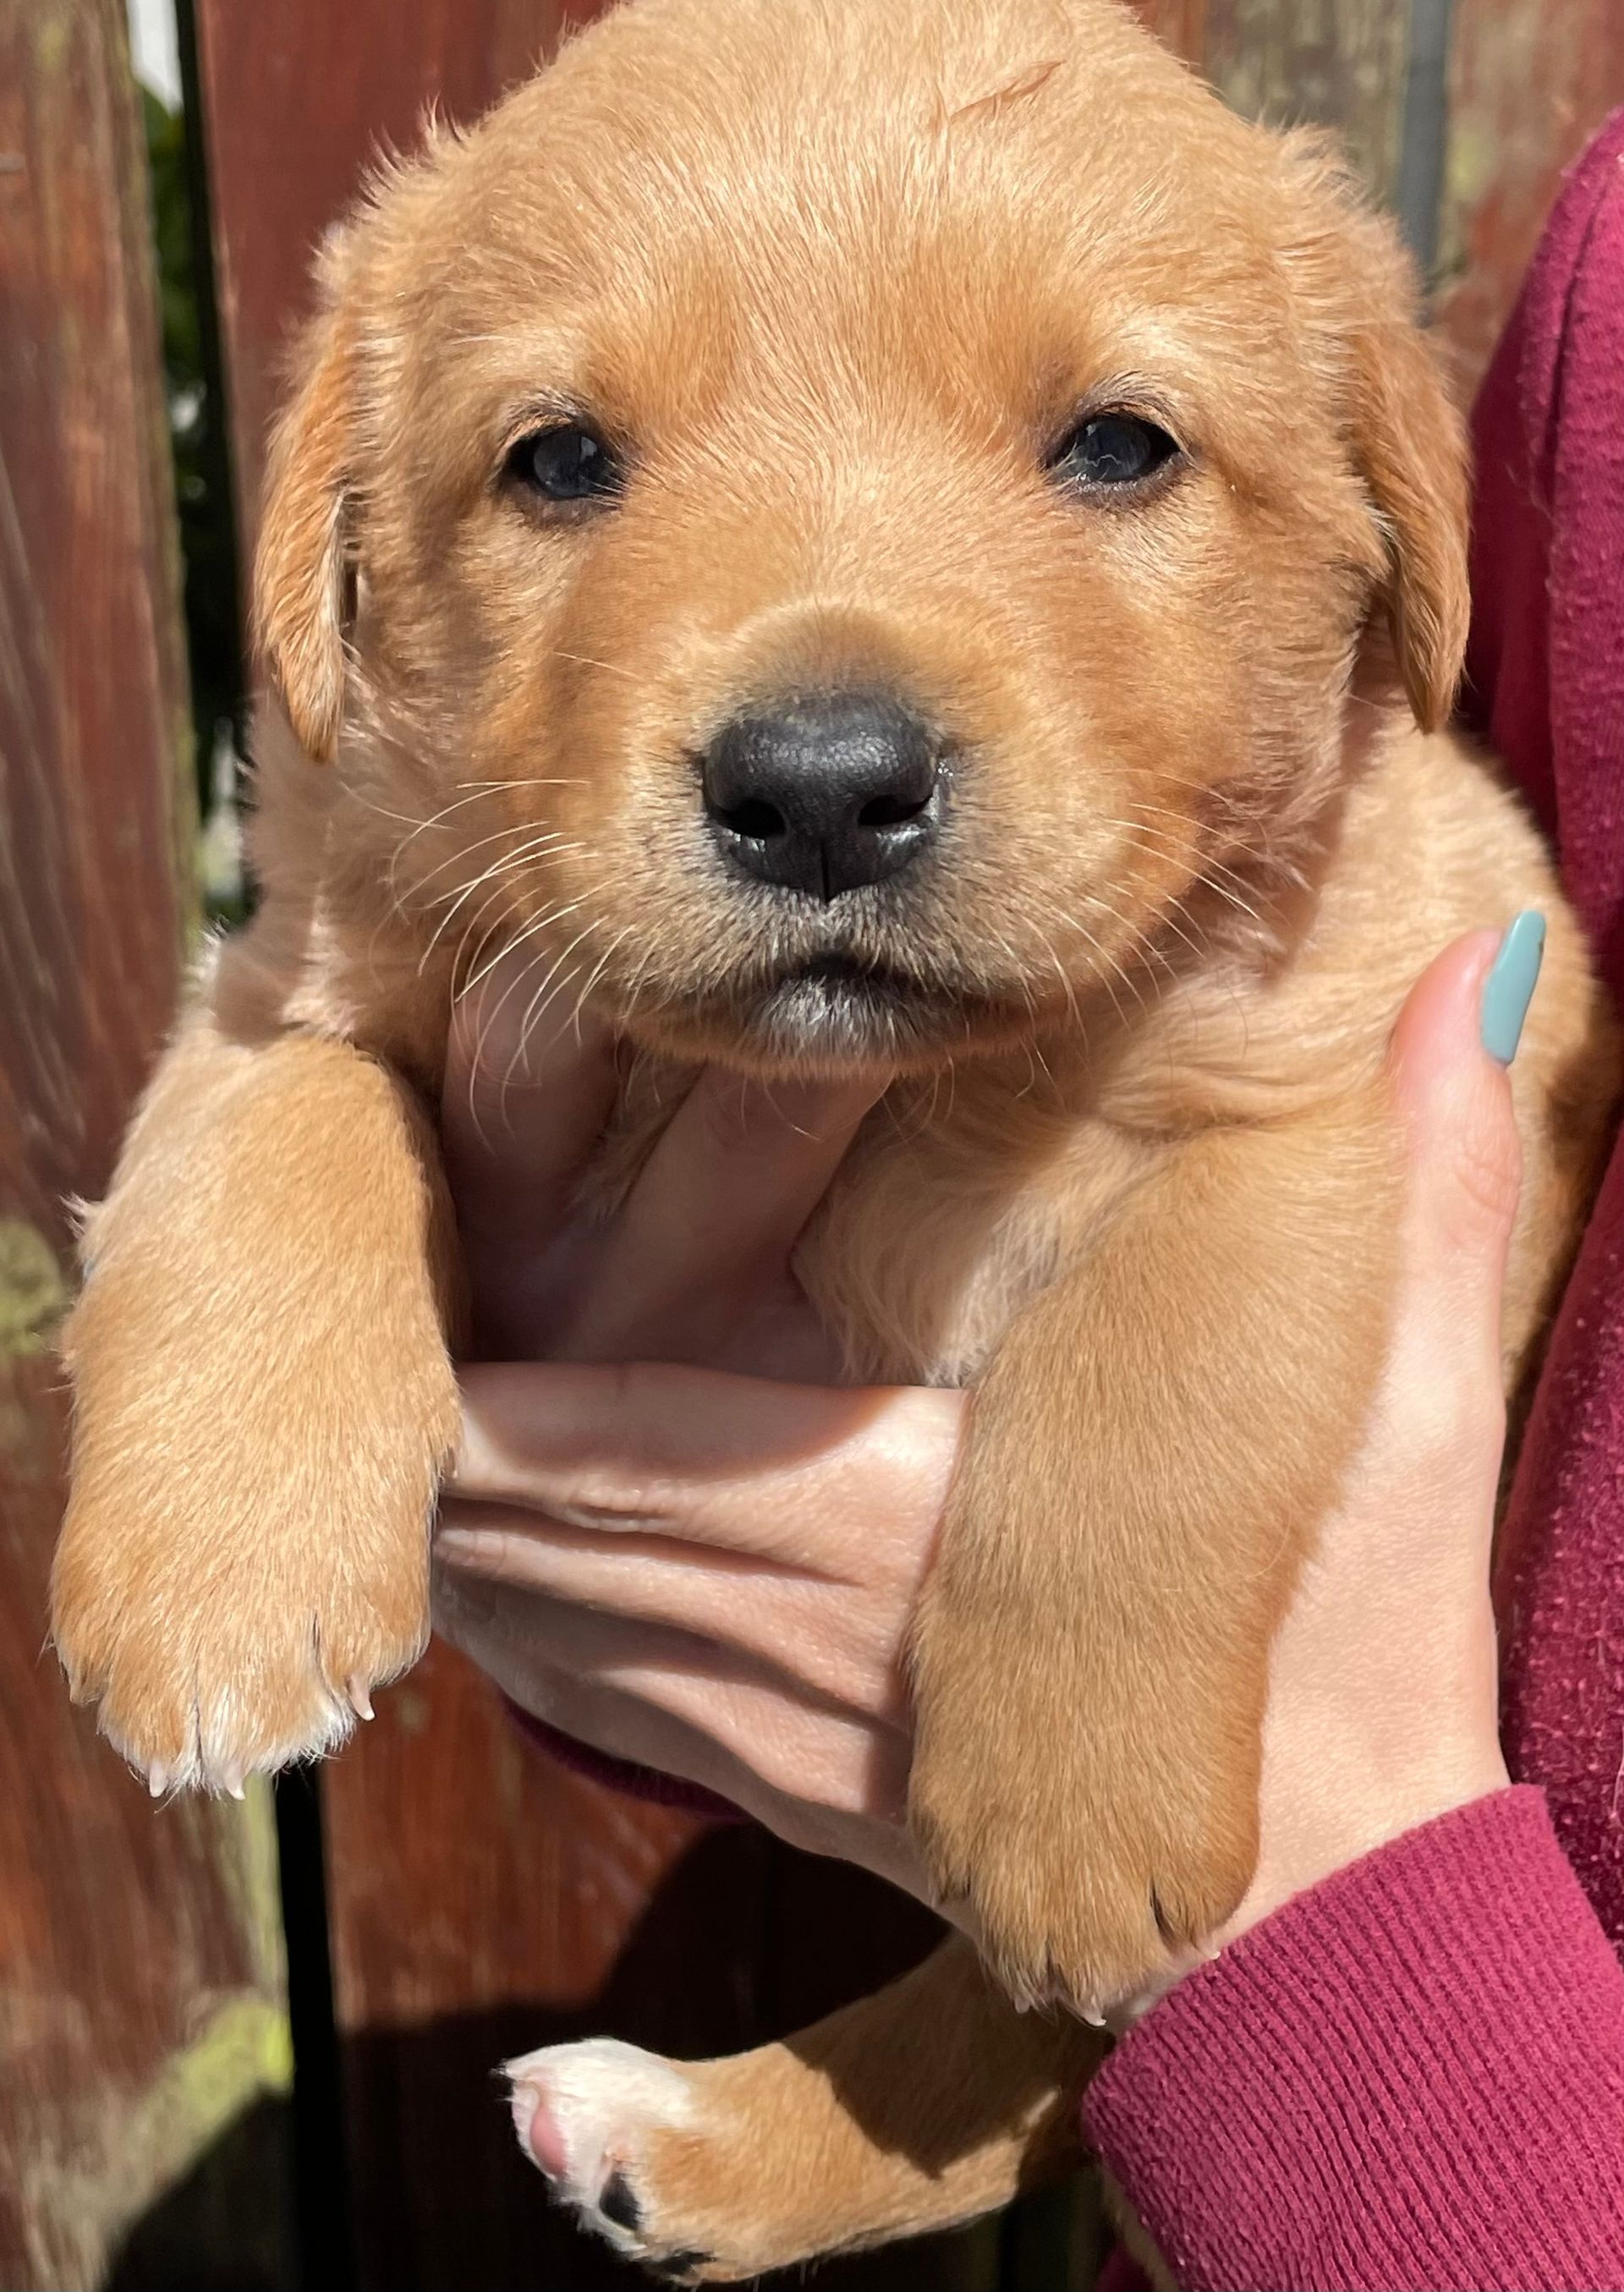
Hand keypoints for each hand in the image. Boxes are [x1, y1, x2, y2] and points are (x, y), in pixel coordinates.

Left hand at [433, 932, 1521, 1976]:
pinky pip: (580, 1690)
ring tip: (405, 1363)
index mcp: (909, 1539)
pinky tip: (479, 1519)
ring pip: (535, 1613)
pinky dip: (509, 1598)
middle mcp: (801, 1647)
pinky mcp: (772, 1780)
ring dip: (458, 1497)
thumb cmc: (1365, 1653)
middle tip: (390, 1267)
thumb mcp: (1404, 1413)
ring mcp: (768, 1732)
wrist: (1324, 1915)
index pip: (656, 1440)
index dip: (535, 1357)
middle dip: (452, 1400)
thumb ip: (1426, 1196)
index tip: (456, 1268)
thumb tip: (1455, 995)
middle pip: (545, 1521)